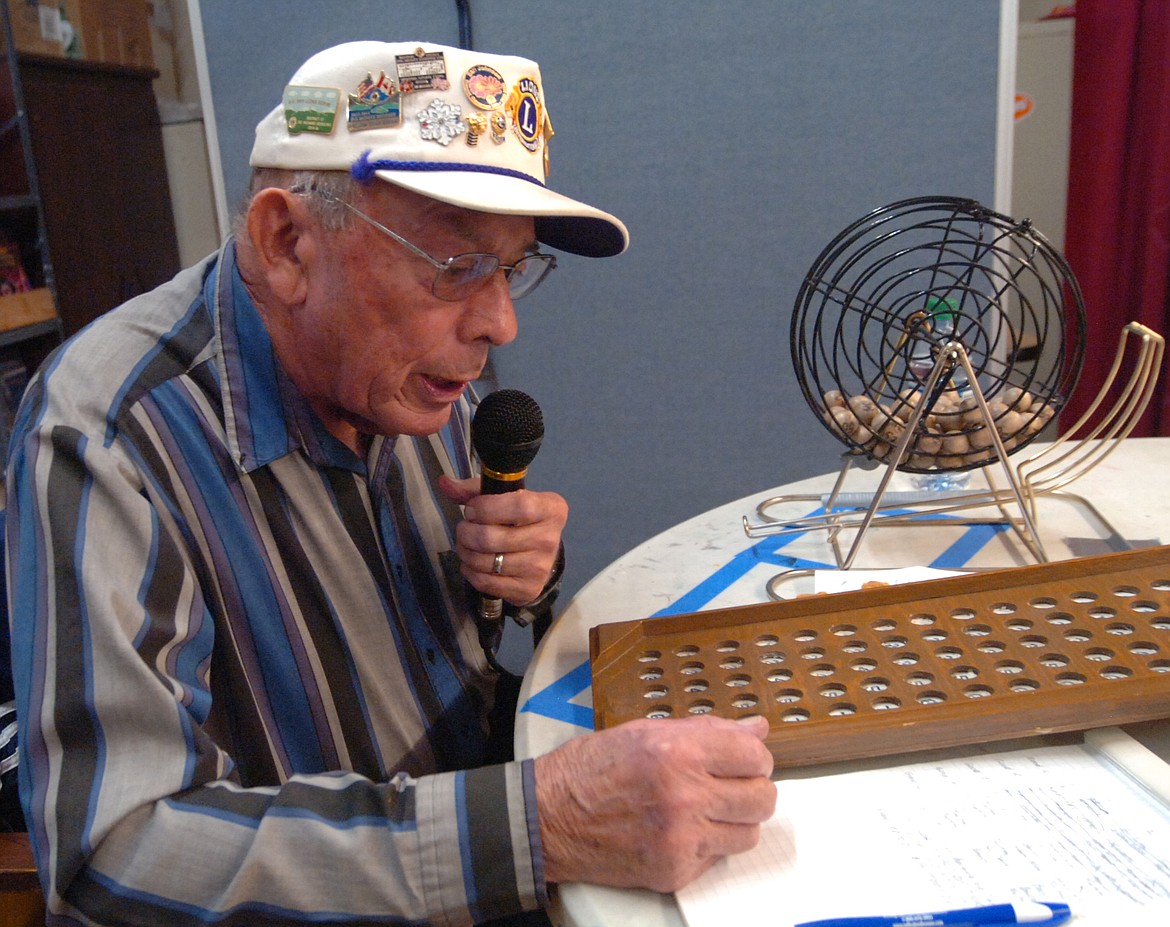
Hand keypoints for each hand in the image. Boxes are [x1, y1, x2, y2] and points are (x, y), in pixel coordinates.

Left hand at [437, 474, 567, 606]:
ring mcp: (539, 567)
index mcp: (551, 509)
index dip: (486, 508)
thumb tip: (444, 483)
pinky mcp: (528, 589)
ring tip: (466, 545)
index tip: (471, 510)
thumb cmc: (519, 519)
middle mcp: (549, 539)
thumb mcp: (503, 497)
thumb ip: (474, 490)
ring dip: (465, 552)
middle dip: (466, 532)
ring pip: (485, 562)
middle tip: (464, 529)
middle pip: (491, 538)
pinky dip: (470, 572)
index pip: (518, 506)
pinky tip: (473, 563)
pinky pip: (485, 582)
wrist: (540, 555)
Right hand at [534, 715, 775, 892]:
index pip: (754, 755)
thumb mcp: (646, 732)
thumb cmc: (591, 768)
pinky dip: (707, 845)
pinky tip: (680, 829)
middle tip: (729, 783)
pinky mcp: (674, 872)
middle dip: (752, 788)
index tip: (743, 758)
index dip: (754, 755)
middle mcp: (684, 797)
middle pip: (762, 798)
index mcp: (677, 752)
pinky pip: (718, 858)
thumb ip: (707, 731)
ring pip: (749, 833)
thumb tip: (755, 728)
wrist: (549, 818)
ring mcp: (681, 840)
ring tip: (706, 808)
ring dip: (735, 820)